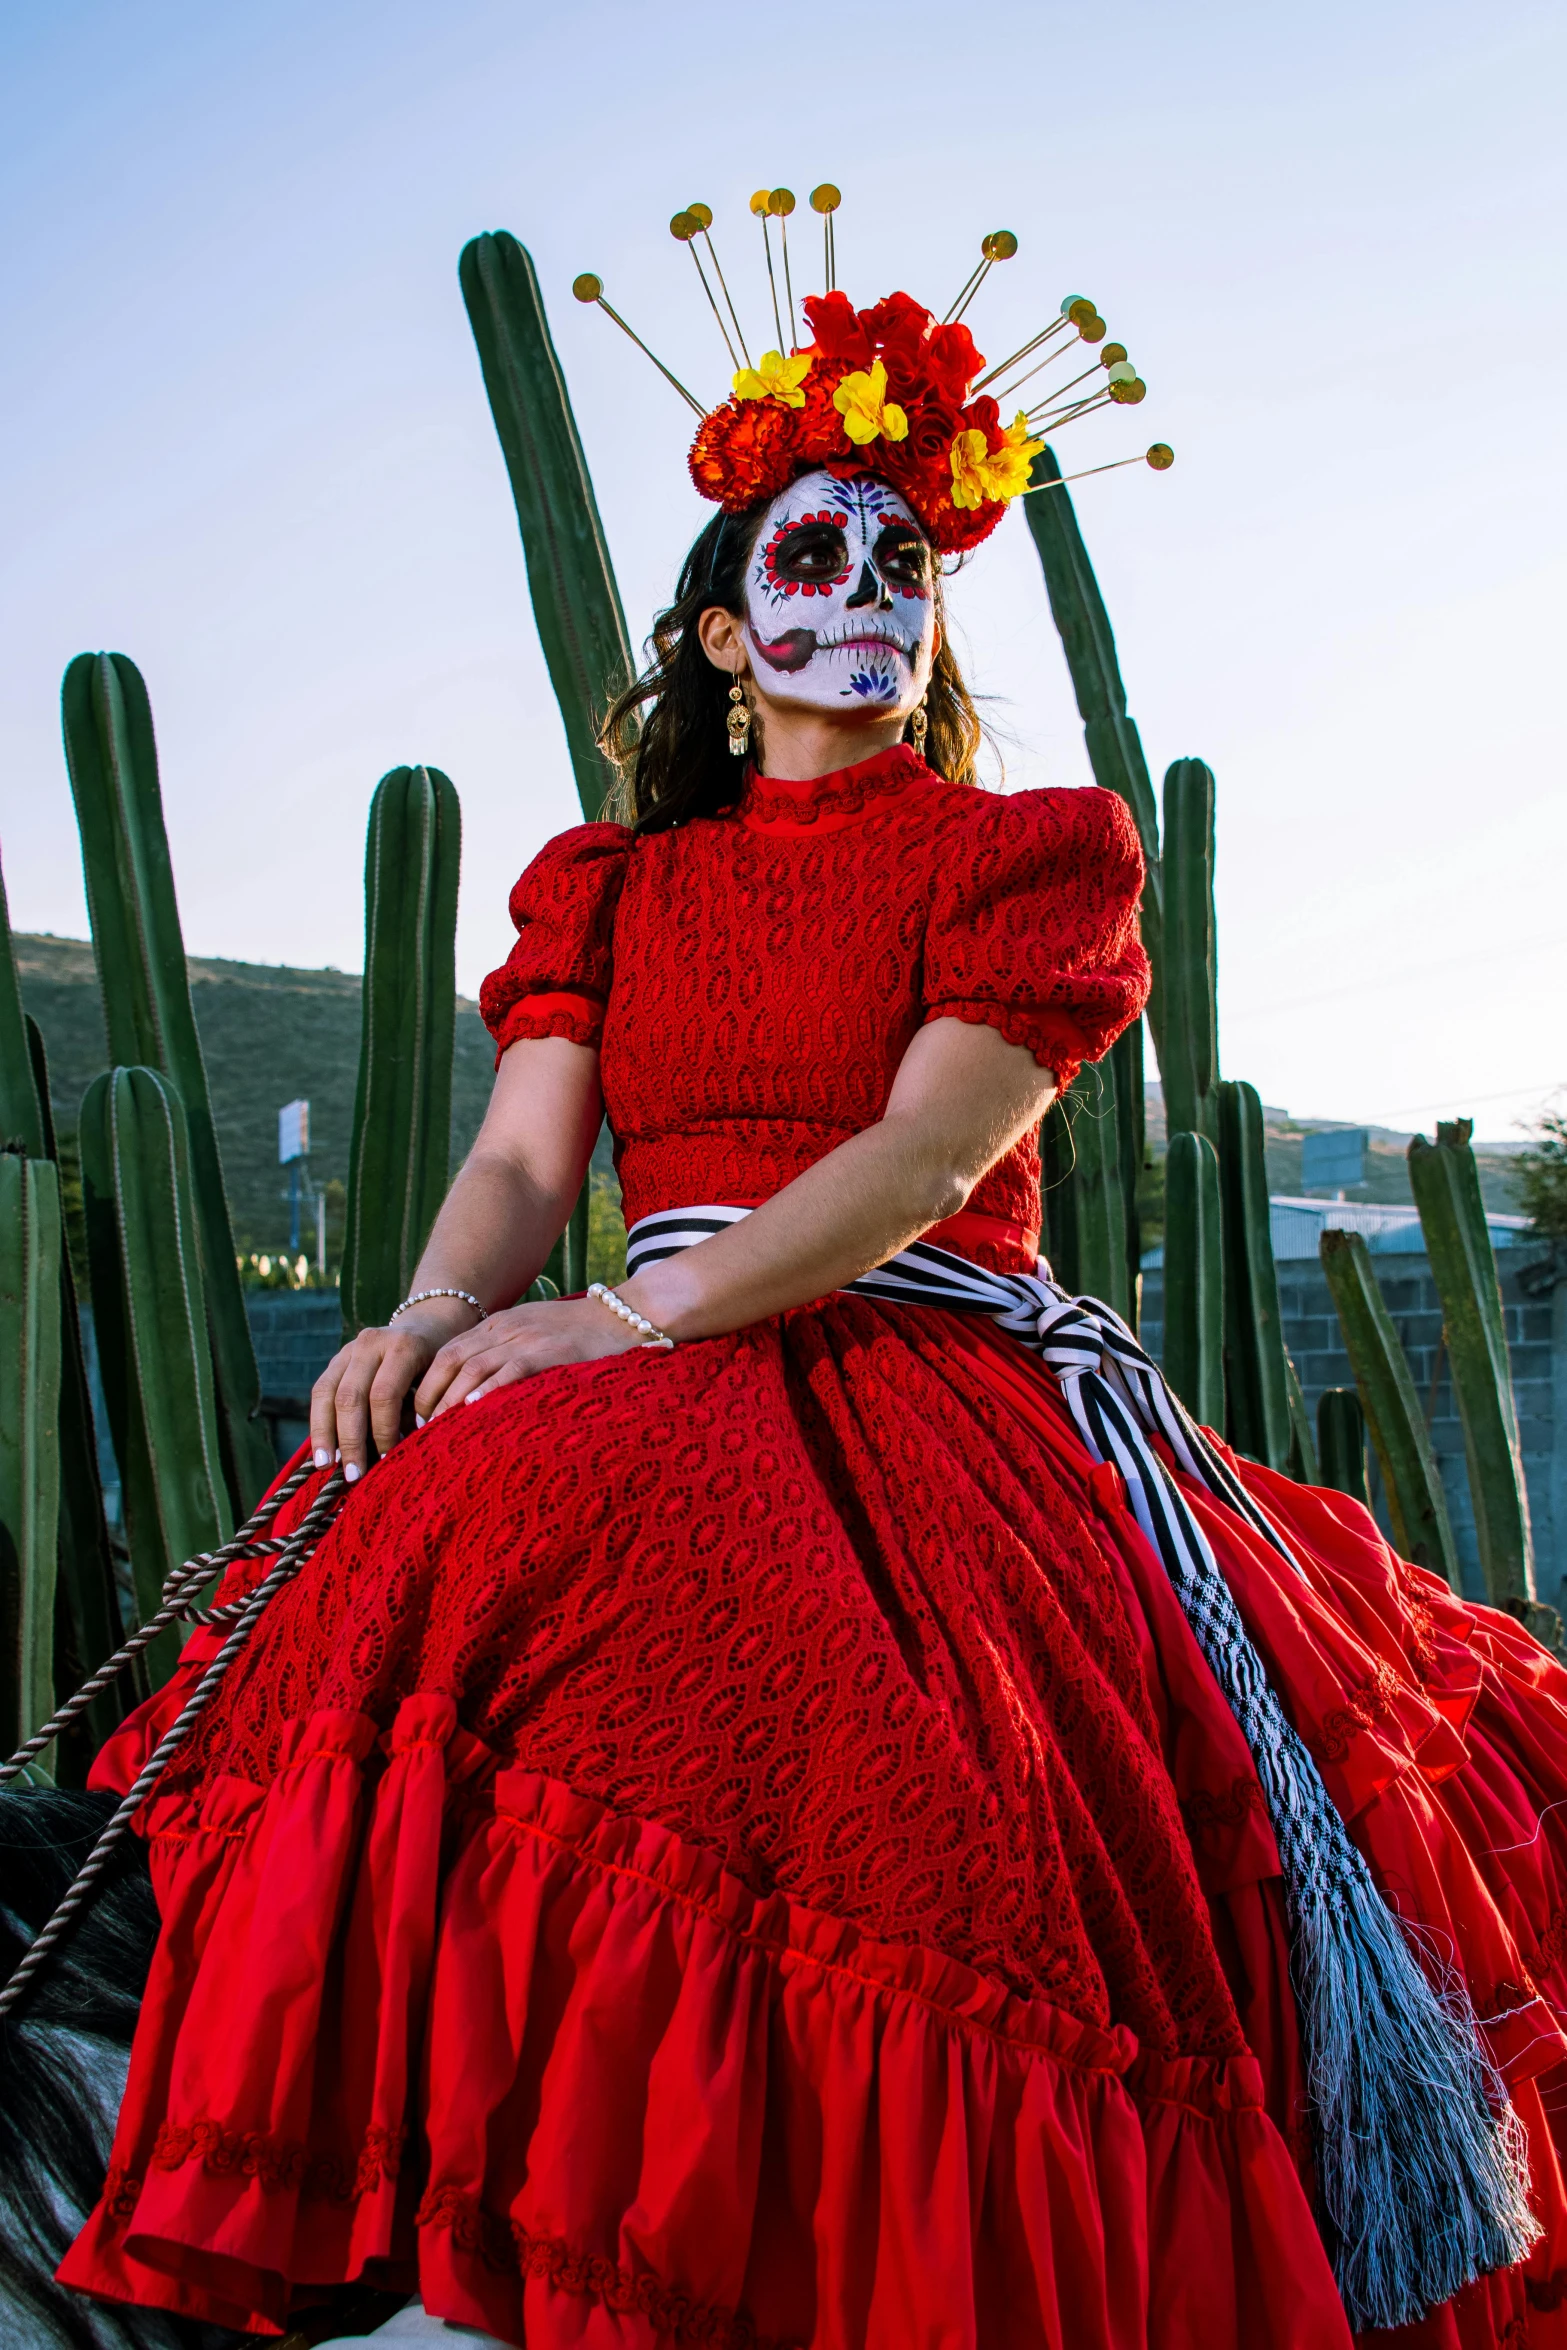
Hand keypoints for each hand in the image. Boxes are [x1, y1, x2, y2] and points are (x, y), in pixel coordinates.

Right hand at [310, 1297, 477, 1481]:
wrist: (428, 1326)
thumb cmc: (440, 1364)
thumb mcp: (441, 1380)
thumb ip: (424, 1409)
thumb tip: (406, 1455)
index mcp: (403, 1346)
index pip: (384, 1395)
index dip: (383, 1430)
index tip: (387, 1460)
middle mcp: (371, 1343)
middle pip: (350, 1396)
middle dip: (351, 1439)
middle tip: (353, 1475)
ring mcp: (349, 1348)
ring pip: (326, 1392)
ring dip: (325, 1433)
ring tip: (325, 1466)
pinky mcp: (336, 1358)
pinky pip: (319, 1391)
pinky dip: (319, 1422)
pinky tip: (321, 1449)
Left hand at [417, 1295, 645, 1421]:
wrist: (625, 1315)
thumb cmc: (581, 1333)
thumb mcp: (535, 1333)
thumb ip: (507, 1352)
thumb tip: (478, 1391)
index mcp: (499, 1324)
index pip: (448, 1352)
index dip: (426, 1383)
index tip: (416, 1414)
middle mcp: (507, 1328)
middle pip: (451, 1360)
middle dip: (428, 1395)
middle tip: (418, 1429)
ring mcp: (528, 1338)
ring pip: (473, 1366)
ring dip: (449, 1400)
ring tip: (436, 1429)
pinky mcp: (550, 1353)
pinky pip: (510, 1370)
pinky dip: (487, 1390)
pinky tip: (472, 1410)